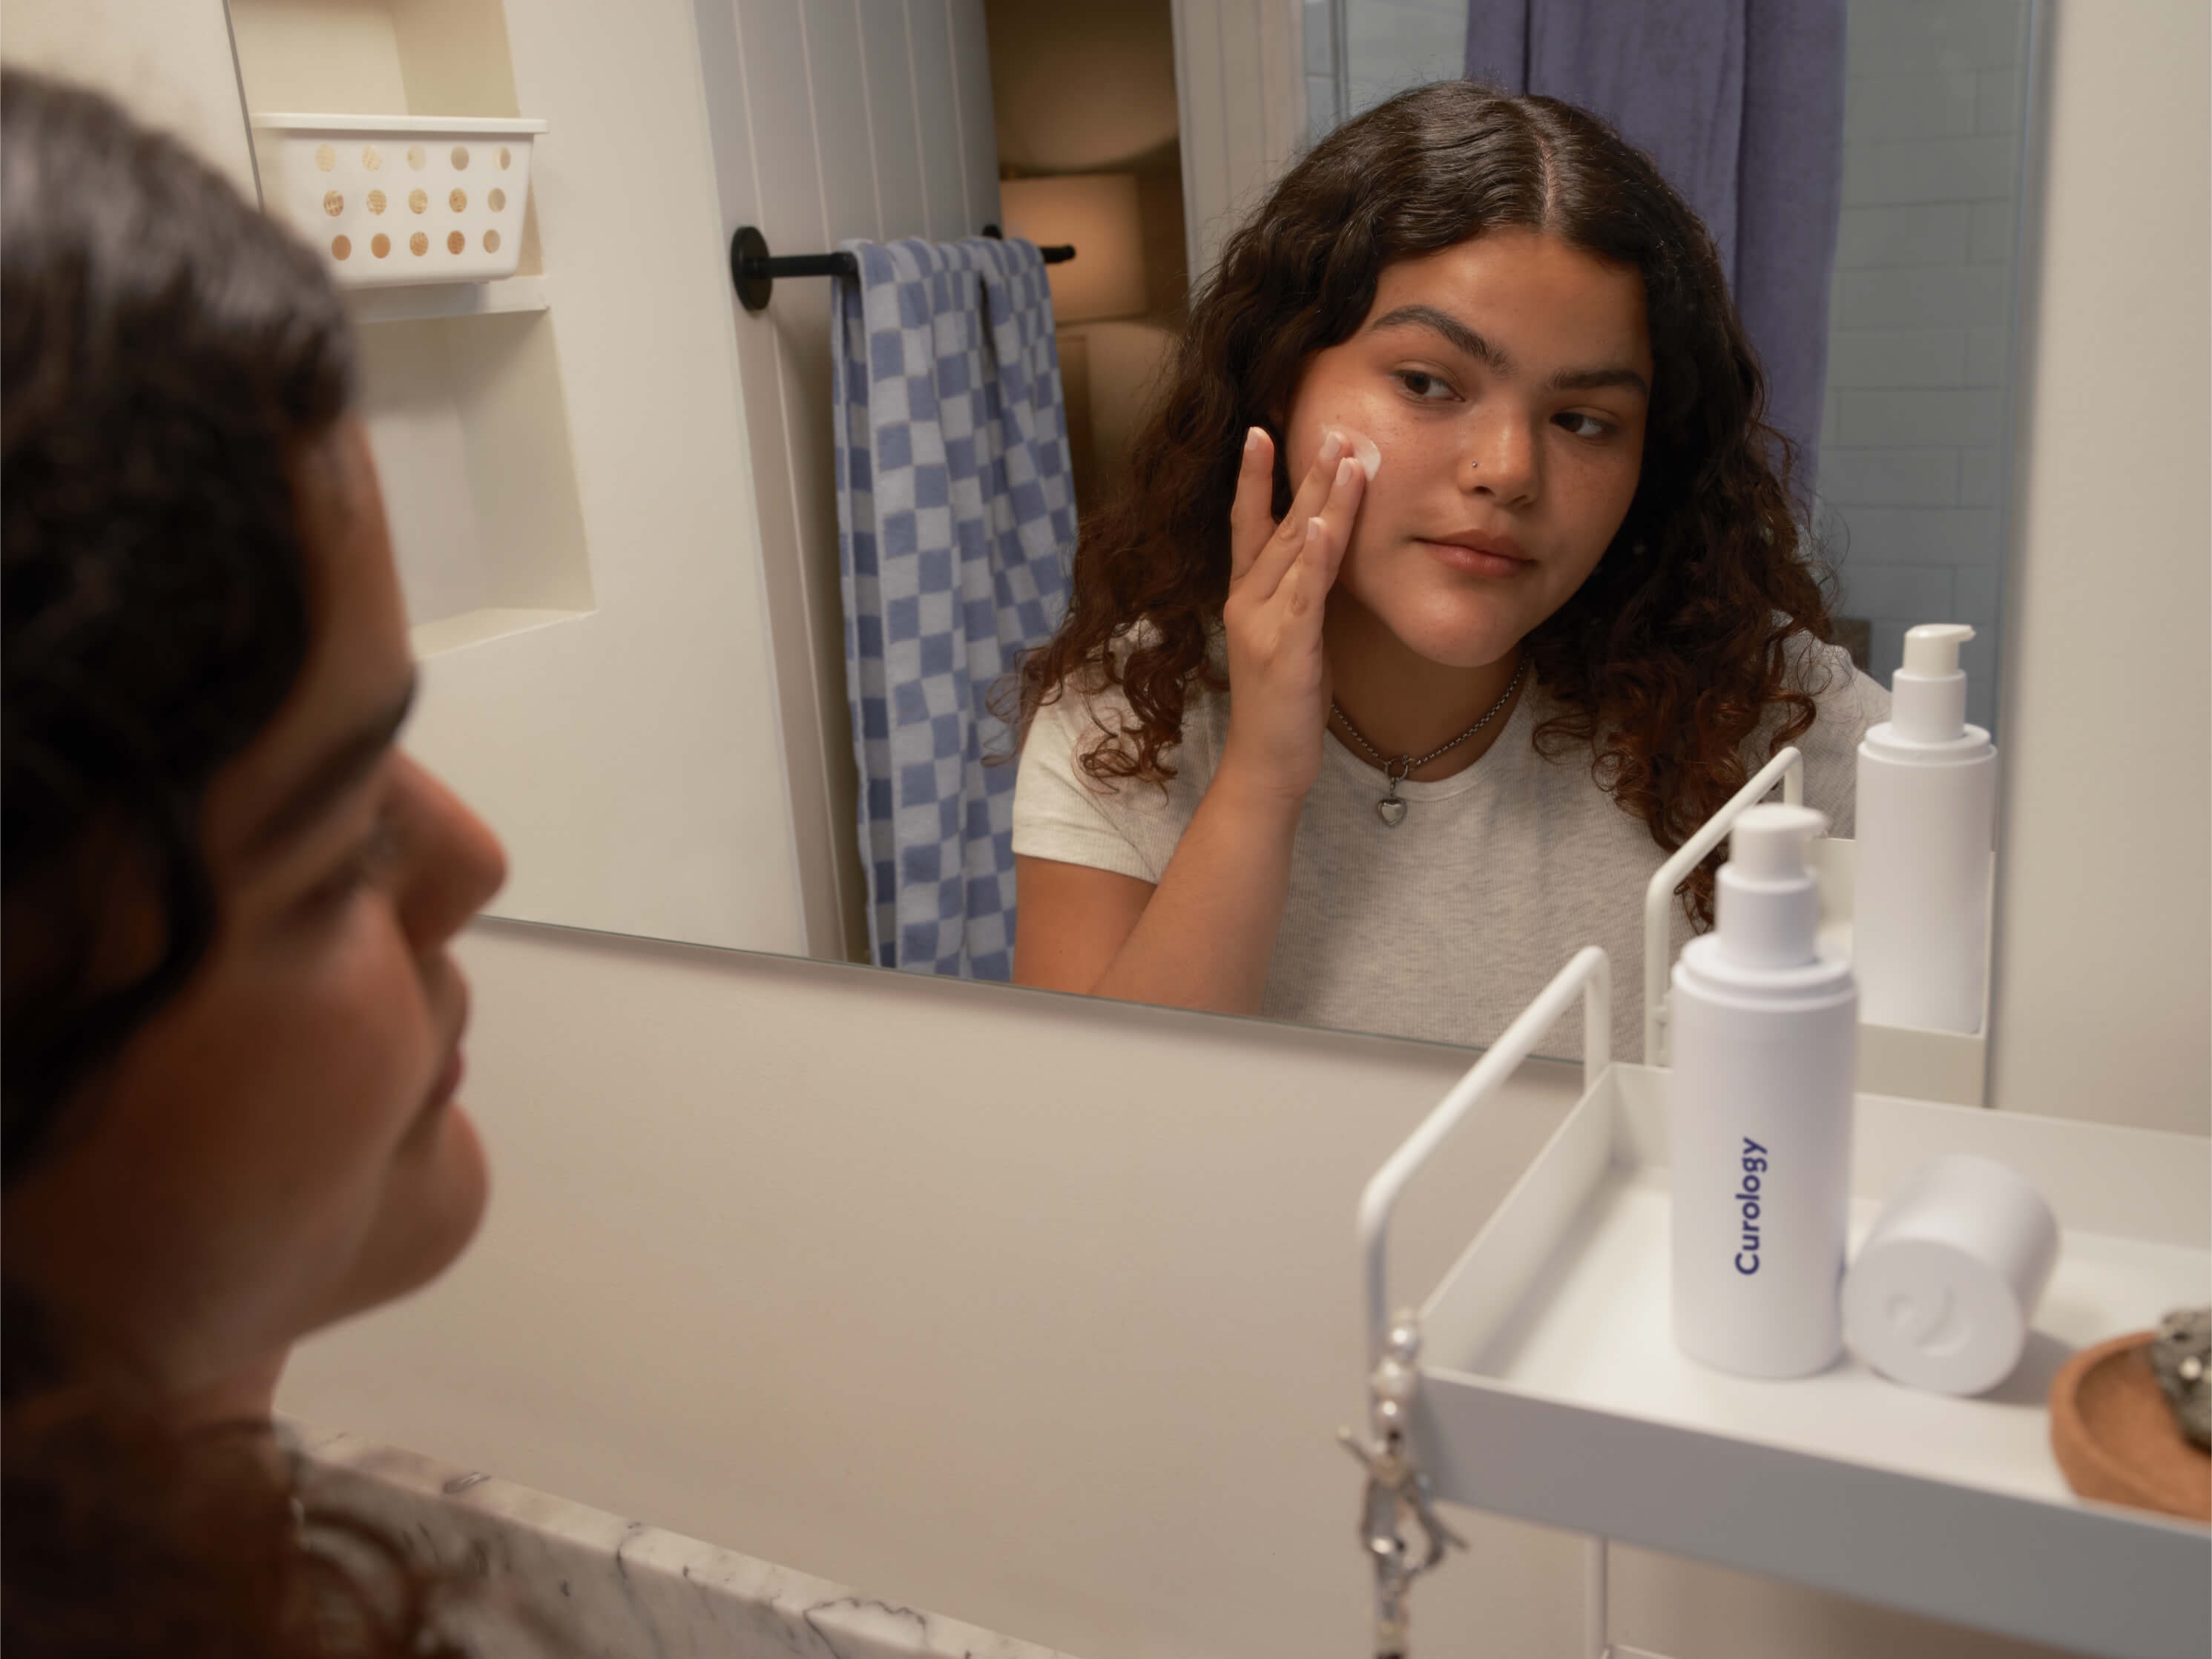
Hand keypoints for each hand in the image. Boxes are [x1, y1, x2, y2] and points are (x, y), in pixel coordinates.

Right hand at [1218, 426, 1365, 802]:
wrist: (1267, 764)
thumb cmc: (1284, 704)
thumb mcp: (1294, 638)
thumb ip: (1303, 596)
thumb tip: (1328, 556)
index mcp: (1246, 599)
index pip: (1247, 526)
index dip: (1252, 479)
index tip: (1260, 432)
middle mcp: (1247, 604)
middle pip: (1277, 526)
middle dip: (1306, 475)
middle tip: (1333, 429)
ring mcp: (1264, 626)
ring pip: (1294, 551)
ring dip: (1320, 500)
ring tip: (1344, 456)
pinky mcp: (1287, 652)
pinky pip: (1302, 597)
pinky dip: (1312, 558)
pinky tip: (1320, 524)